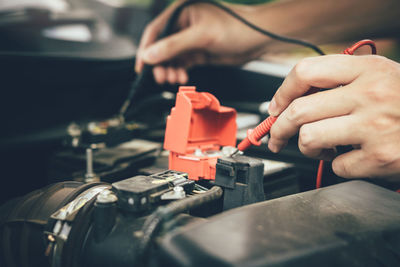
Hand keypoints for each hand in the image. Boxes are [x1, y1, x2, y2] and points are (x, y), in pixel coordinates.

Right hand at [135, 1, 268, 83]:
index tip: (142, 66)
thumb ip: (174, 45)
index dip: (146, 49)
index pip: (156, 31)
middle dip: (159, 64)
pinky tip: (182, 78)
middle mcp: (183, 25)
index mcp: (181, 12)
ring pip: (171, 58)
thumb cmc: (236, 27)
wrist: (258, 39)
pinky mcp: (198, 52)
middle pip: (161, 47)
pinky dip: (179, 72)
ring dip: (170, 70)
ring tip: (174, 79)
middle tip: (161, 78)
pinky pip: (182, 64)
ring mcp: (190, 40)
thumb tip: (149, 55)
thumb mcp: (202, 36)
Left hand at [267, 55, 399, 178]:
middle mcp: (369, 94)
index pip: (306, 72)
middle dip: (278, 129)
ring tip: (320, 147)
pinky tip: (353, 158)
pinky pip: (337, 166)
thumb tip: (293, 99)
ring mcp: (375, 126)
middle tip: (276, 138)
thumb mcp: (378, 77)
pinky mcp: (381, 157)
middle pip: (299, 111)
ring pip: (309, 138)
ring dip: (306, 148)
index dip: (282, 92)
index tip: (274, 107)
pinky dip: (338, 166)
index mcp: (366, 69)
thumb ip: (340, 82)